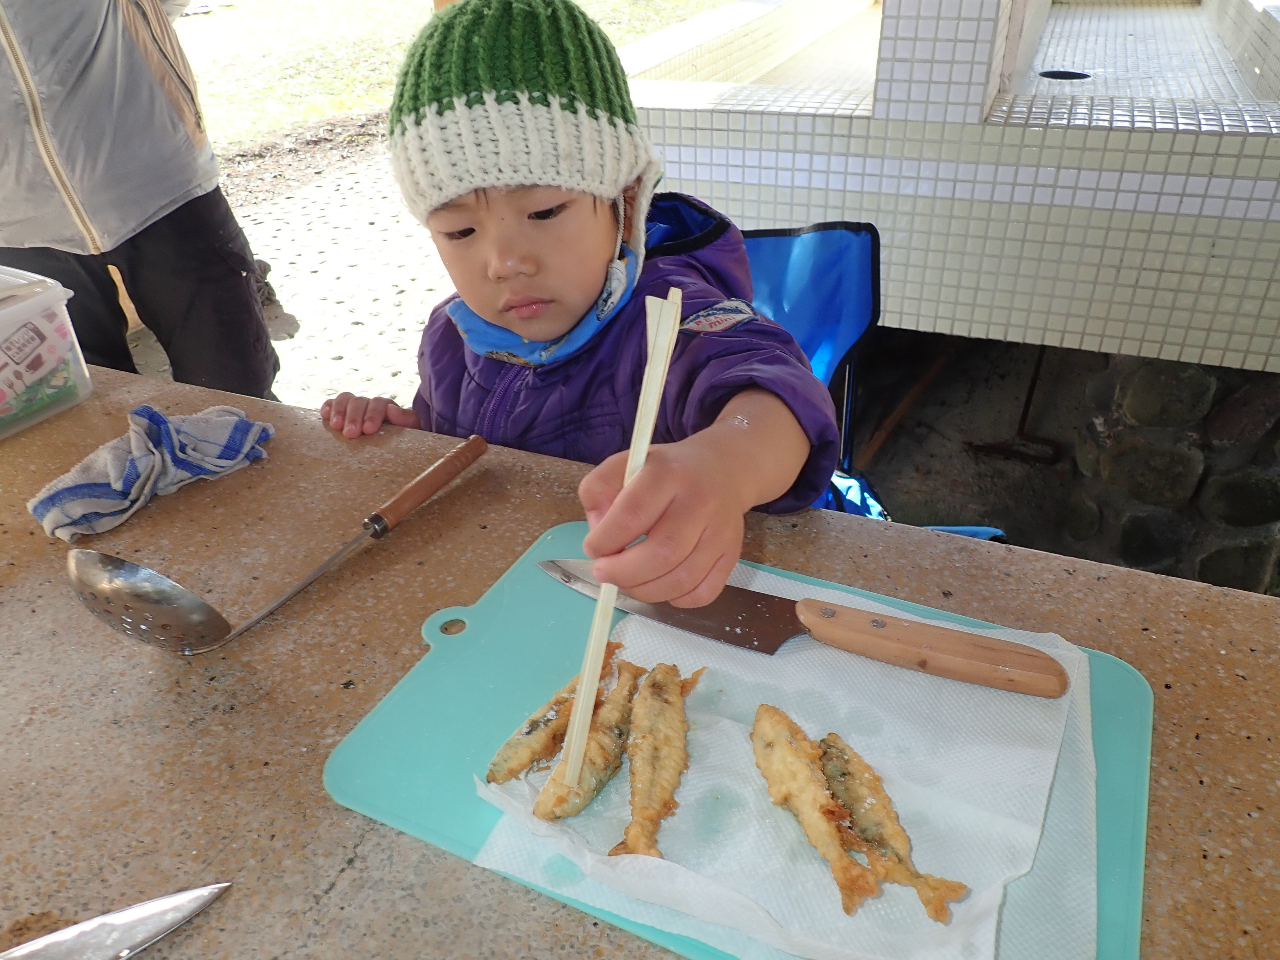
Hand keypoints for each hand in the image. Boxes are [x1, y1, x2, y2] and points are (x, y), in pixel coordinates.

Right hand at [321, 393, 420, 437]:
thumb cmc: (403, 444)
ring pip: (345, 400)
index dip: (373, 414)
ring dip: (339, 411)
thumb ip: (406, 420)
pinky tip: (324, 415)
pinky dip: (328, 407)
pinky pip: (332, 404)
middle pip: (360, 401)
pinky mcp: (340, 414)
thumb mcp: (411, 432)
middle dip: (354, 416)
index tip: (368, 429)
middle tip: (350, 433)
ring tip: (336, 426)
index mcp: (388, 408)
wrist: (395, 452)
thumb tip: (392, 409)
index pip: (379, 403)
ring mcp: (354, 408)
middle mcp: (369, 405)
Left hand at [579, 439, 747, 607]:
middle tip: (604, 572)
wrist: (720, 470)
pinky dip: (674, 598)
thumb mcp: (625, 464)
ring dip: (644, 591)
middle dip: (623, 573)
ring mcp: (720, 531)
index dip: (605, 540)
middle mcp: (699, 502)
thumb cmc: (665, 473)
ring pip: (681, 580)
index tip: (593, 548)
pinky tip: (659, 583)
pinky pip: (702, 593)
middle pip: (661, 553)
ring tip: (628, 580)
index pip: (632, 515)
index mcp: (667, 475)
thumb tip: (598, 532)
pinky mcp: (732, 554)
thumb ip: (599, 491)